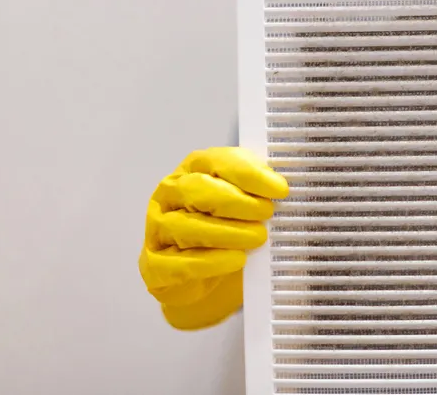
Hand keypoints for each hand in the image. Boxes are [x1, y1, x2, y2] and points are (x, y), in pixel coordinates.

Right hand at [138, 147, 289, 329]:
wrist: (202, 274)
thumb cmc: (224, 227)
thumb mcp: (242, 200)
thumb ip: (257, 188)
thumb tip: (281, 187)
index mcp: (192, 169)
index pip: (219, 162)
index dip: (251, 174)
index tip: (279, 189)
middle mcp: (169, 193)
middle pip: (198, 190)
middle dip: (237, 202)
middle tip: (267, 213)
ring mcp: (157, 228)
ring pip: (187, 226)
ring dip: (228, 233)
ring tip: (257, 237)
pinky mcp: (154, 264)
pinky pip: (179, 263)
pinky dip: (211, 262)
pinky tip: (236, 259)